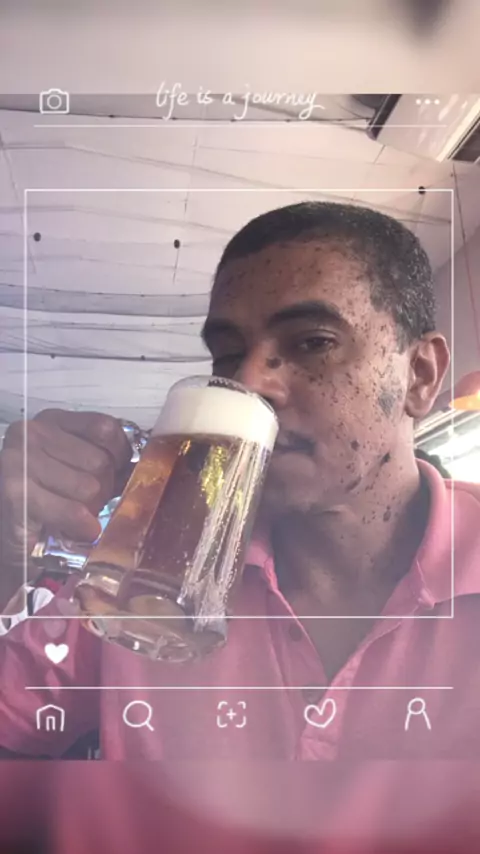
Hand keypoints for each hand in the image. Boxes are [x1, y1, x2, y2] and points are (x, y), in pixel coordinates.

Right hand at [0, 409, 131, 577]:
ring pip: (90, 487)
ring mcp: (21, 460)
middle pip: (100, 461)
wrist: (6, 535)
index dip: (120, 456)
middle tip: (88, 505)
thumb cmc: (46, 500)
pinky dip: (83, 525)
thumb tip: (141, 467)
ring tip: (75, 517)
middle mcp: (33, 432)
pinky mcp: (16, 491)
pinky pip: (73, 510)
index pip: (106, 428)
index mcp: (52, 421)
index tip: (115, 474)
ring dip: (90, 511)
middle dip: (103, 491)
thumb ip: (103, 460)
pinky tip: (82, 530)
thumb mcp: (74, 467)